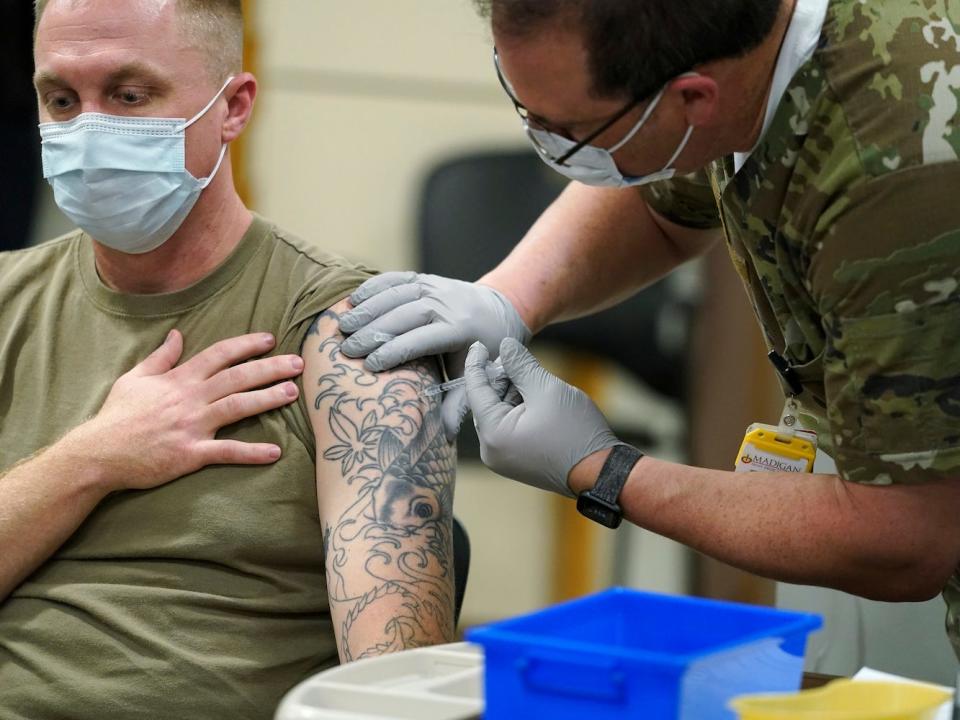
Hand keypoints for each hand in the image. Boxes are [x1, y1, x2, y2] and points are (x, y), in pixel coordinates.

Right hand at [72, 330, 303, 491]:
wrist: (99, 453)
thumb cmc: (117, 416)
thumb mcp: (134, 378)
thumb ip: (161, 357)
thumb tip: (177, 333)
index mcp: (179, 379)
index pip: (219, 354)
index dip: (246, 345)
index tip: (270, 339)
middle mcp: (190, 398)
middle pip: (237, 377)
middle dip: (270, 368)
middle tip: (298, 363)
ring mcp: (192, 426)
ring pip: (237, 406)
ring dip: (268, 399)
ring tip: (292, 393)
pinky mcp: (191, 454)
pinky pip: (226, 451)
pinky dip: (251, 452)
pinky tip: (275, 452)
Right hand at [338, 272, 530, 439]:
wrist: (499, 311)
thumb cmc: (483, 350)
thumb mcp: (477, 376)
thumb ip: (460, 403)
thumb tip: (446, 436)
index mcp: (460, 330)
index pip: (421, 340)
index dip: (394, 352)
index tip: (369, 366)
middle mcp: (448, 304)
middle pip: (405, 316)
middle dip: (373, 332)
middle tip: (346, 349)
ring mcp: (437, 288)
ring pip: (397, 294)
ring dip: (367, 309)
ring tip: (342, 326)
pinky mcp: (427, 280)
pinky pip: (397, 279)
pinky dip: (374, 287)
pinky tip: (352, 300)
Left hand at [464, 338, 618, 496]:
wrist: (600, 471)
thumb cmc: (575, 432)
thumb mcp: (546, 388)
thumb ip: (521, 364)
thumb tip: (505, 346)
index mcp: (493, 435)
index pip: (475, 390)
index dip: (476, 364)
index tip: (479, 345)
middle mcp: (491, 451)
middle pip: (485, 403)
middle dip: (500, 380)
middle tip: (519, 361)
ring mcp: (502, 459)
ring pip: (498, 414)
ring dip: (512, 394)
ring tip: (535, 383)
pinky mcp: (515, 461)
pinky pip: (507, 428)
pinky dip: (517, 410)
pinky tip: (536, 400)